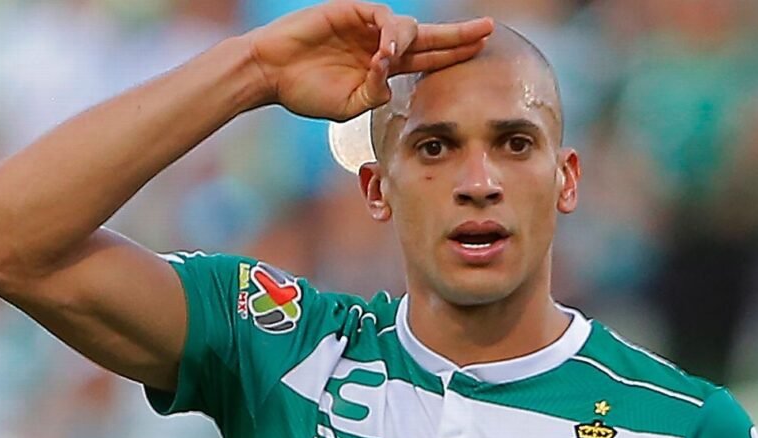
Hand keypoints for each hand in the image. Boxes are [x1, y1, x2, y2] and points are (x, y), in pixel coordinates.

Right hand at [247, 1, 493, 120]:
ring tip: (392, 57)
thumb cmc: (305, 92)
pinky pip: (381, 17)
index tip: (480, 51)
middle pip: (429, 37)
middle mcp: (381, 44)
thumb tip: (392, 83)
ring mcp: (367, 27)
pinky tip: (386, 48)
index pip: (428, 58)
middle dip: (458, 34)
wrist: (271, 74)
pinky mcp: (351, 11)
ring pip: (407, 27)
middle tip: (487, 29)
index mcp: (384, 68)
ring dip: (409, 41)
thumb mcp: (348, 106)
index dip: (453, 54)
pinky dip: (388, 32)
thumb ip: (374, 96)